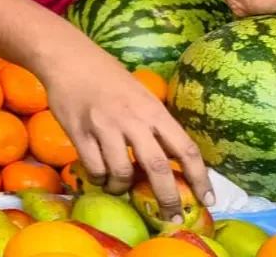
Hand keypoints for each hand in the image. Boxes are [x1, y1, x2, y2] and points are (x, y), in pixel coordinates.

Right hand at [40, 43, 212, 219]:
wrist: (68, 59)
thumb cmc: (108, 77)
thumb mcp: (142, 96)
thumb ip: (155, 124)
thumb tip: (170, 158)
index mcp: (154, 111)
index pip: (185, 149)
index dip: (199, 177)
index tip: (207, 199)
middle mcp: (132, 120)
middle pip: (157, 167)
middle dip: (167, 197)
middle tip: (169, 215)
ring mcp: (104, 127)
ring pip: (121, 172)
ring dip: (122, 187)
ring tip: (118, 188)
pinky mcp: (78, 132)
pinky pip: (94, 167)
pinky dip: (100, 179)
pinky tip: (99, 176)